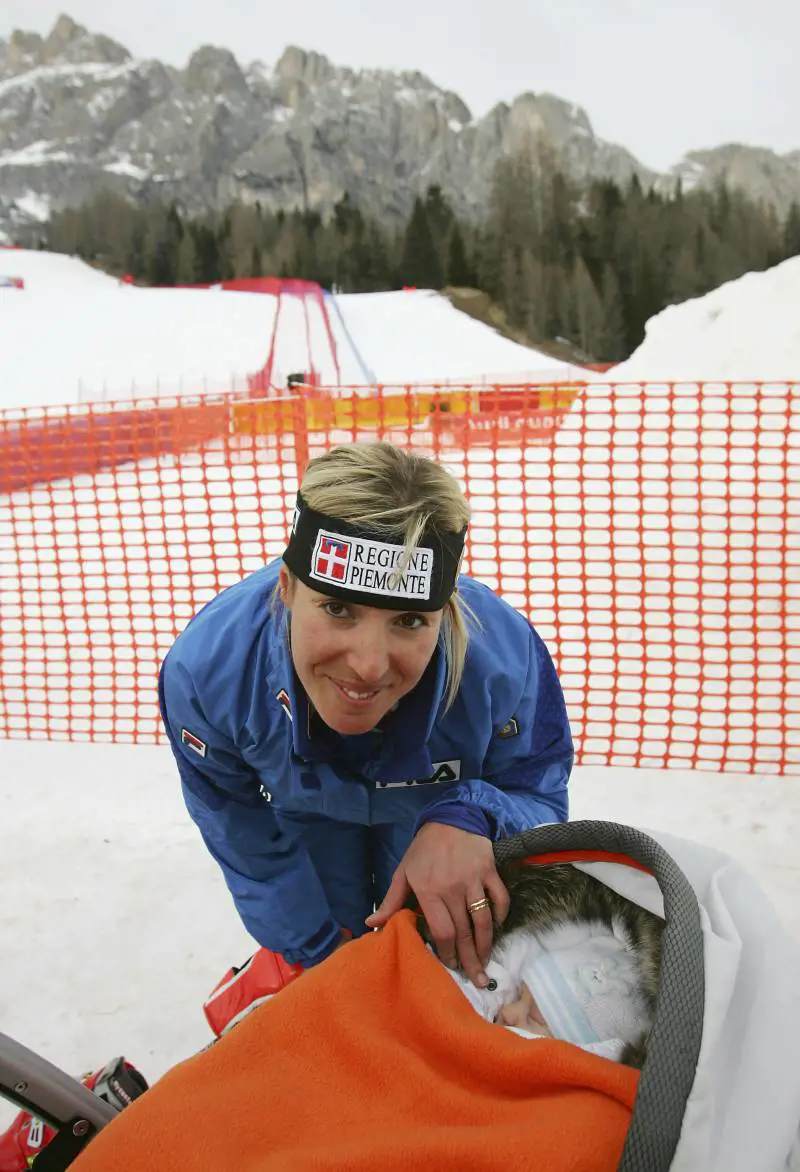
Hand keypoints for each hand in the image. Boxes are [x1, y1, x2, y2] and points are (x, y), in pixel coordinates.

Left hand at [365, 823, 509, 987]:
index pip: (442, 931)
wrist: (449, 818)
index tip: (449, 965)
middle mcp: (452, 887)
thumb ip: (390, 901)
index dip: (447, 953)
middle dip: (470, 958)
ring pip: (483, 920)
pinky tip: (496, 928)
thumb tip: (371, 925)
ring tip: (486, 962)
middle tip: (475, 978)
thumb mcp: (403, 872)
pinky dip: (500, 915)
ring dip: (486, 944)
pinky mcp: (490, 870)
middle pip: (463, 932)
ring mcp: (473, 879)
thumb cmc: (423, 850)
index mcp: (428, 890)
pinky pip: (499, 898)